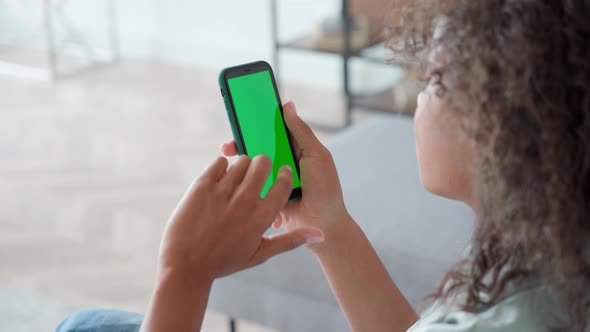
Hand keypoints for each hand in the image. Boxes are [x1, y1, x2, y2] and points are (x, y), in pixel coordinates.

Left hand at [158, 155, 323, 282]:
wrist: (185, 266)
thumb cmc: (224, 261)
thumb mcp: (260, 254)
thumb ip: (291, 240)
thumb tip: (320, 233)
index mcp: (262, 217)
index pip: (283, 182)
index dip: (283, 174)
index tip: (280, 173)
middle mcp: (245, 201)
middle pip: (263, 162)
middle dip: (262, 164)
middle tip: (256, 173)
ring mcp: (222, 192)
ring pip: (241, 160)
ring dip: (242, 166)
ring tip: (235, 180)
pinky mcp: (202, 186)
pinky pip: (219, 162)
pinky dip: (221, 167)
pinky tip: (220, 181)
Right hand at [220, 101, 349, 249]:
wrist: (323, 226)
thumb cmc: (325, 190)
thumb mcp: (316, 155)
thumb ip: (301, 131)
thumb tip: (288, 105)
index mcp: (295, 149)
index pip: (273, 130)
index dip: (258, 123)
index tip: (242, 117)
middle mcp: (283, 161)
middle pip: (258, 146)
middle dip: (242, 143)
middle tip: (229, 145)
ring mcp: (274, 179)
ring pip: (252, 166)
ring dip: (240, 163)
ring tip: (231, 161)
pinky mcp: (267, 194)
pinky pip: (251, 184)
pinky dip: (242, 181)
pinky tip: (235, 179)